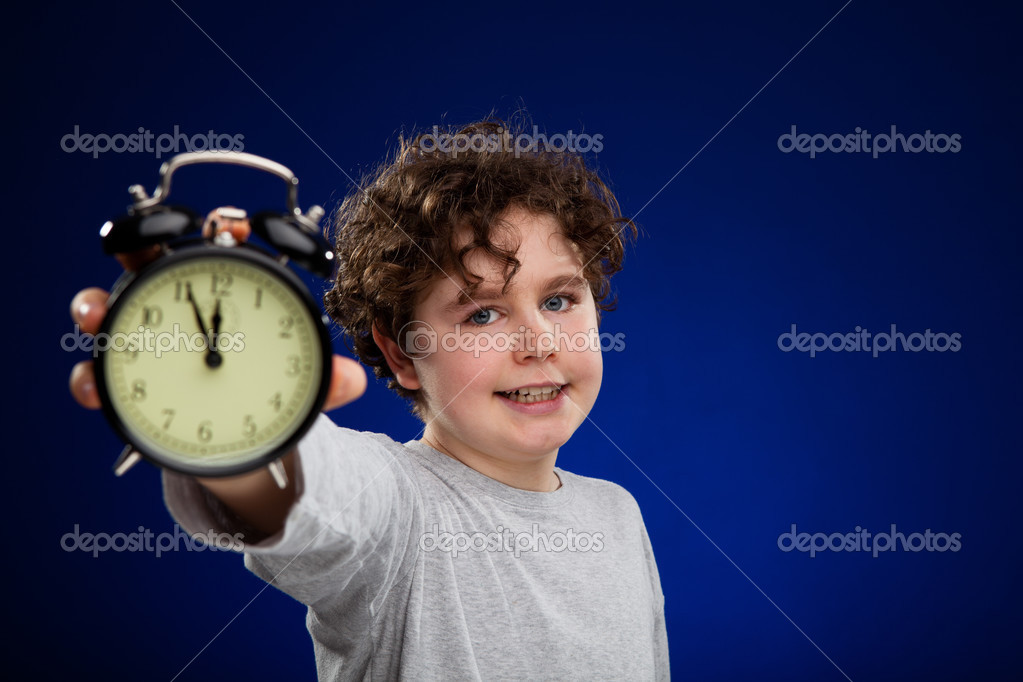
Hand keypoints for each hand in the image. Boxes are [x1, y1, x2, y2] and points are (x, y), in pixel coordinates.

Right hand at [69, 207, 365, 411]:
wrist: (238, 444)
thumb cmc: (263, 394)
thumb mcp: (298, 383)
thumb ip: (323, 379)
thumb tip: (354, 380)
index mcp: (222, 298)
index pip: (219, 253)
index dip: (224, 231)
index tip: (239, 229)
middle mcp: (175, 311)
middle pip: (145, 264)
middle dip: (133, 245)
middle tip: (137, 245)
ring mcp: (142, 344)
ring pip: (106, 314)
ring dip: (93, 308)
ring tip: (94, 317)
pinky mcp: (122, 385)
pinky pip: (94, 380)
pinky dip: (89, 382)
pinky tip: (96, 387)